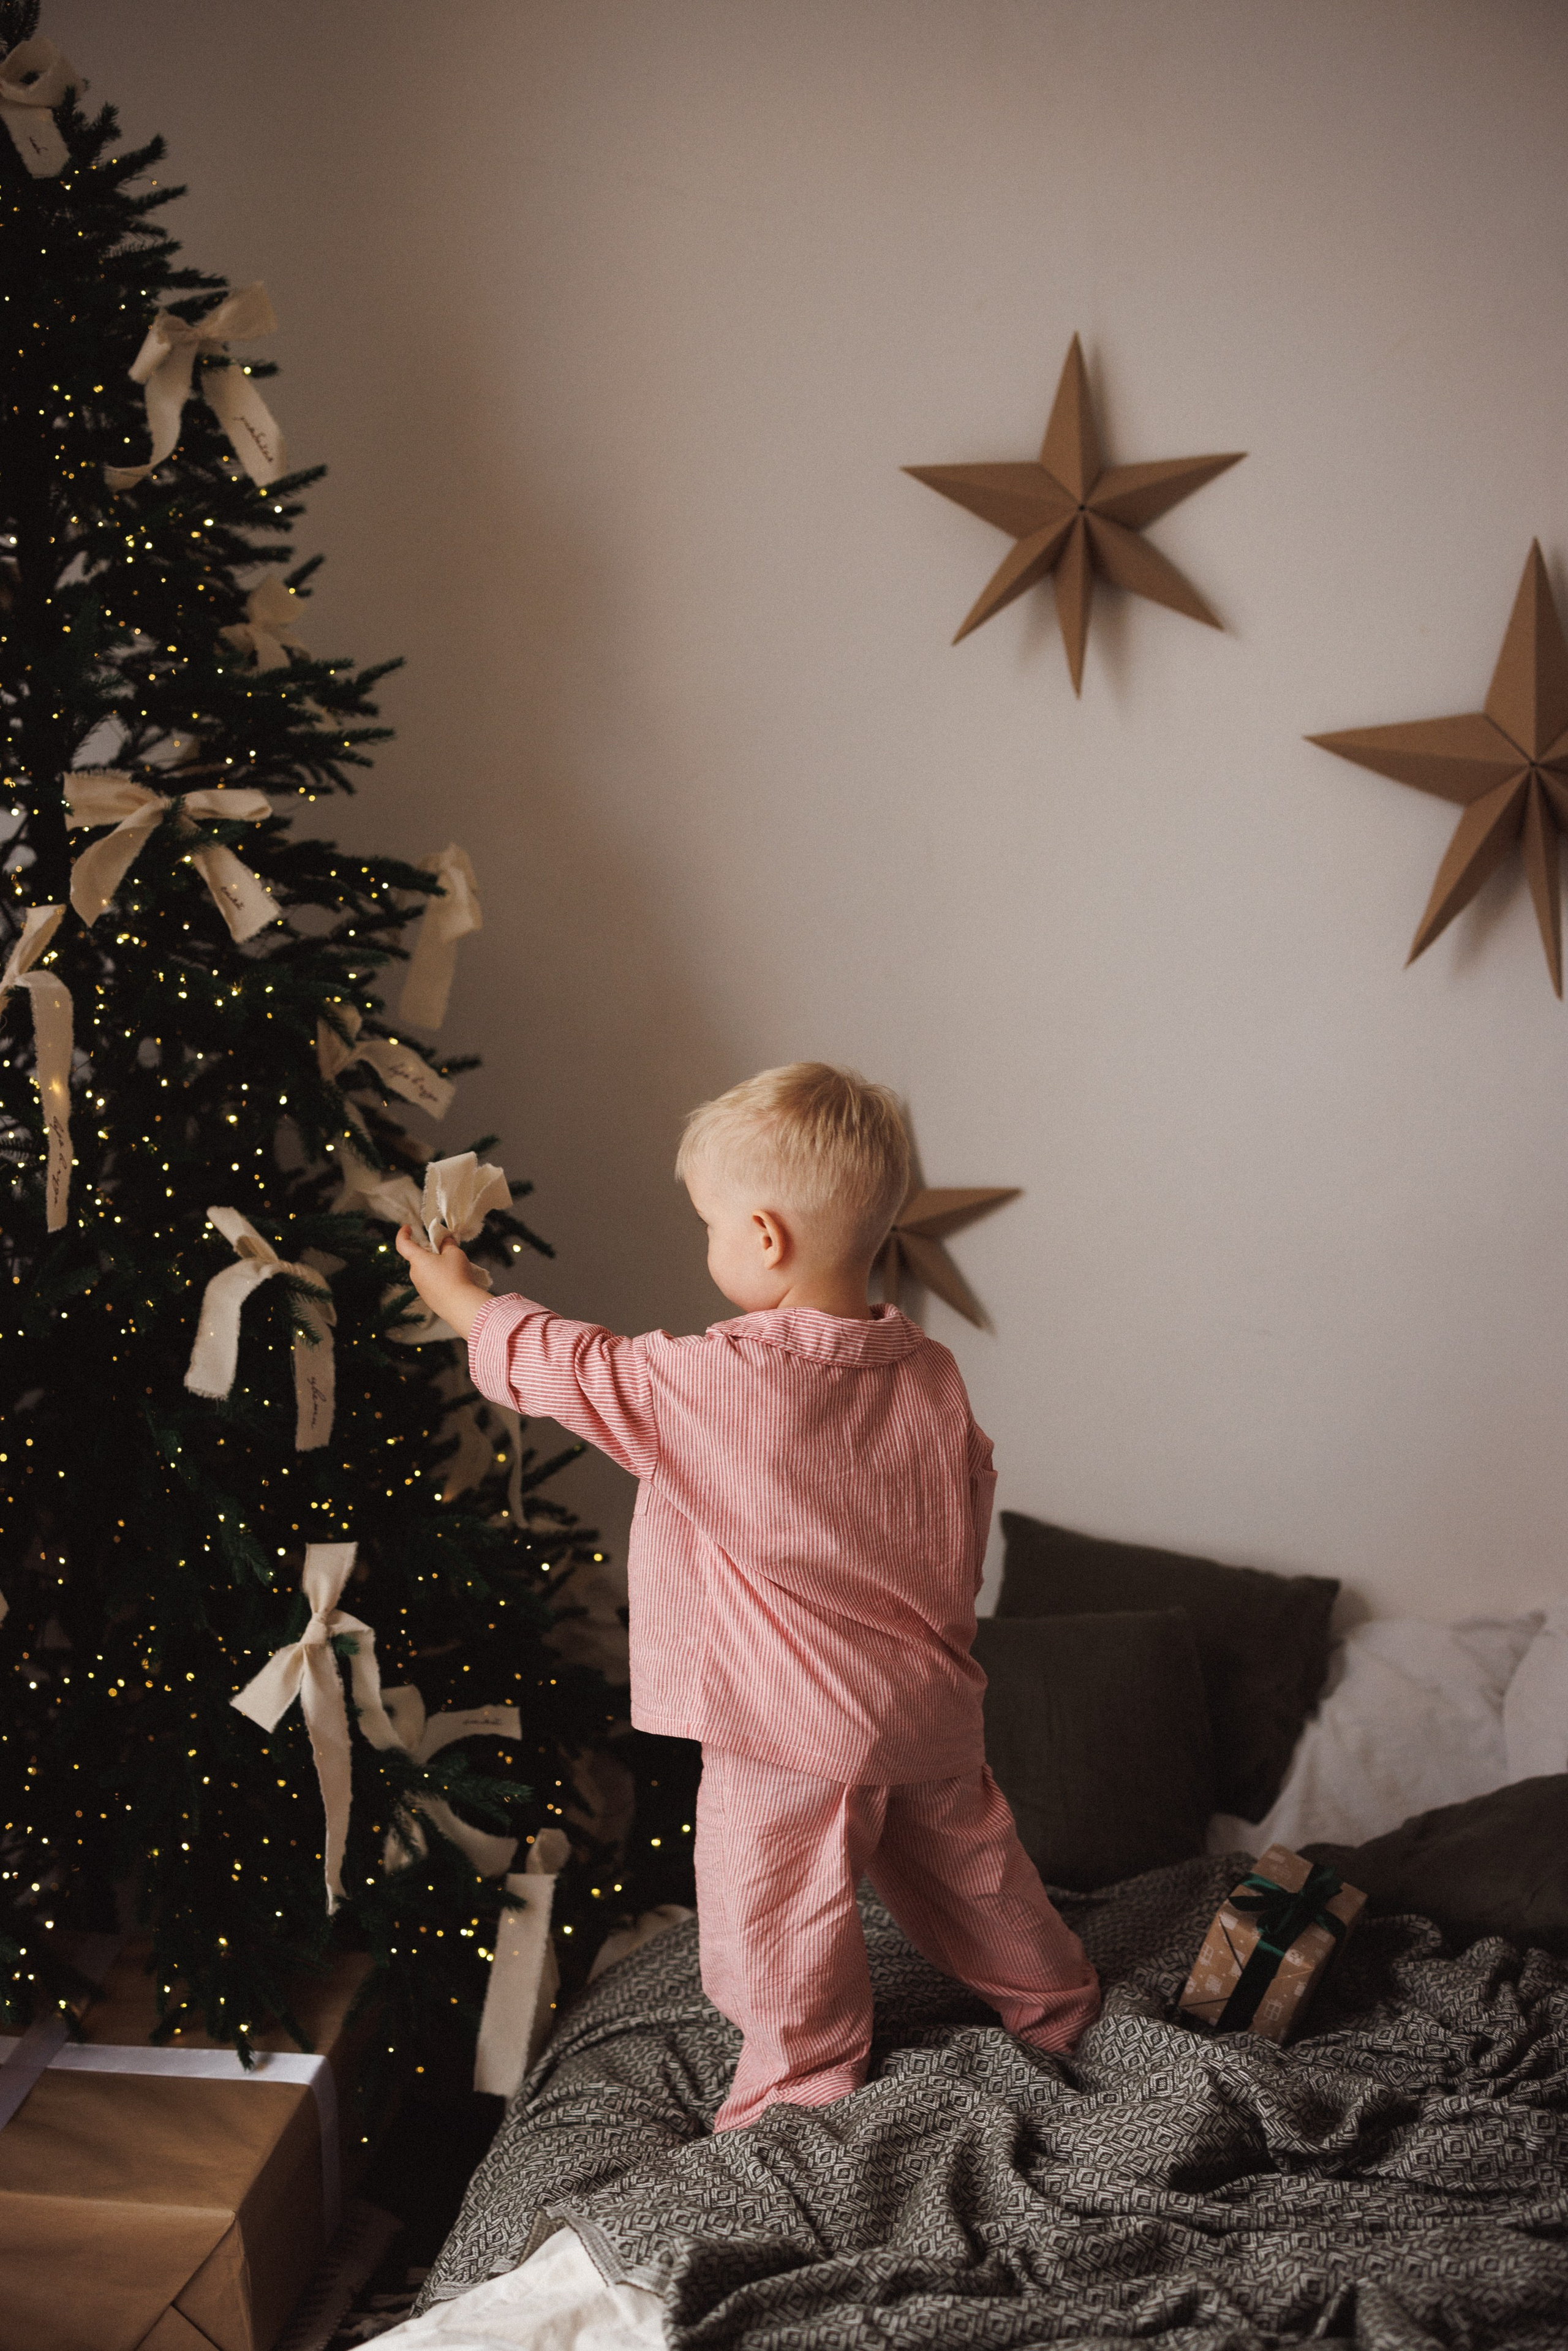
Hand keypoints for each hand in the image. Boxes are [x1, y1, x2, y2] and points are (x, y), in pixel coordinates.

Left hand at [394, 1224, 487, 1338]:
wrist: (461, 1305)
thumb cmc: (456, 1275)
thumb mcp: (455, 1253)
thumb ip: (448, 1244)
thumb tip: (445, 1241)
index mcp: (418, 1260)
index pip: (403, 1244)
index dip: (403, 1234)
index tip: (408, 1227)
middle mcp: (415, 1274)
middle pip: (419, 1258)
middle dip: (431, 1253)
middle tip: (447, 1250)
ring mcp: (421, 1289)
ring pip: (426, 1272)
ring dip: (436, 1266)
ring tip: (456, 1268)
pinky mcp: (429, 1299)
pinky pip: (432, 1284)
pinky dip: (440, 1280)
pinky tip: (455, 1282)